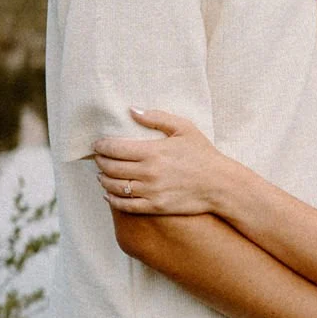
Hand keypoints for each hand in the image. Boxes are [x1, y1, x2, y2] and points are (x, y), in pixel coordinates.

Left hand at [94, 110, 227, 216]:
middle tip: (98, 158)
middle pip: (111, 167)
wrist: (220, 184)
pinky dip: (112, 200)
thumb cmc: (203, 154)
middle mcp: (148, 172)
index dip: (101, 146)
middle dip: (100, 161)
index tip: (96, 144)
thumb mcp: (184, 128)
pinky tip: (108, 195)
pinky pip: (126, 206)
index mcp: (152, 151)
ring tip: (101, 174)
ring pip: (115, 187)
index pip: (114, 149)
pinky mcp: (155, 207)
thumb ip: (156, 118)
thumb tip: (132, 110)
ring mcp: (150, 192)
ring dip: (103, 180)